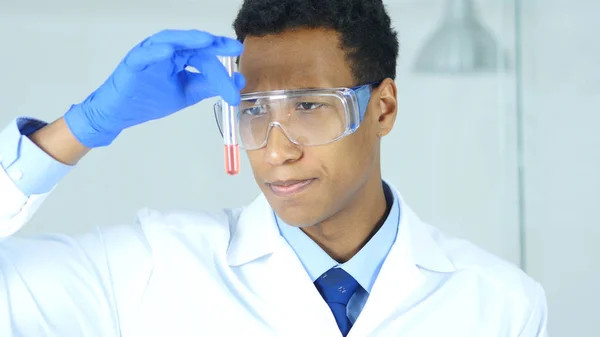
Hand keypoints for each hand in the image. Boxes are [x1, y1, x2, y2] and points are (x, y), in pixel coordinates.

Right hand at [63, 29, 244, 147]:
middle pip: (192, 45)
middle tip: (232, 47)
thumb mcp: (188, 93)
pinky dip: (155, 52)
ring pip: (169, 41)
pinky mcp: (133, 63)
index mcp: (179, 56)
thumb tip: (237, 81)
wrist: (122, 113)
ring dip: (188, 40)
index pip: (204, 54)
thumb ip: (209, 86)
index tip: (239, 52)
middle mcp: (166, 50)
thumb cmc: (150, 98)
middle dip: (212, 44)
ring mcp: (149, 54)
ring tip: (206, 41)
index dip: (222, 53)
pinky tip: (168, 53)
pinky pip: (144, 55)